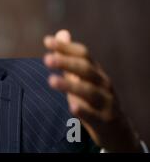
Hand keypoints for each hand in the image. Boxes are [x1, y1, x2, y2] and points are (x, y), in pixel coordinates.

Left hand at [43, 29, 140, 151]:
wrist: (116, 128)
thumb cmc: (92, 97)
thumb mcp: (82, 76)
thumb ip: (70, 57)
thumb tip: (61, 33)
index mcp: (95, 71)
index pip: (83, 54)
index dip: (66, 47)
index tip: (47, 41)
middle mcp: (102, 83)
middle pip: (85, 70)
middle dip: (66, 63)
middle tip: (46, 59)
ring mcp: (105, 102)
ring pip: (89, 91)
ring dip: (69, 85)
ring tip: (51, 80)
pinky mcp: (104, 120)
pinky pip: (94, 115)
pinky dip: (83, 111)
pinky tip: (71, 107)